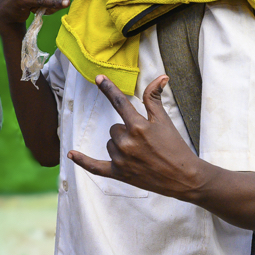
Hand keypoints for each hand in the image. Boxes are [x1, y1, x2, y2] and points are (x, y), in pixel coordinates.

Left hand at [68, 75, 202, 198]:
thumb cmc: (175, 147)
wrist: (183, 177)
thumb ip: (155, 98)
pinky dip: (83, 161)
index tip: (98, 78)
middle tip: (145, 141)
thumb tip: (160, 77)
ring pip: (109, 143)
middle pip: (114, 128)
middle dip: (126, 131)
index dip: (108, 89)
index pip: (119, 102)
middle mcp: (126, 142)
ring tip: (140, 153)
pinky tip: (71, 154)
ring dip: (120, 145)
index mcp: (138, 127)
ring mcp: (121, 160)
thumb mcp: (165, 121)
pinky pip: (95, 167)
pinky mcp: (118, 174)